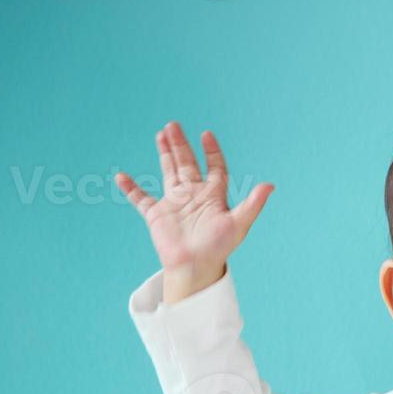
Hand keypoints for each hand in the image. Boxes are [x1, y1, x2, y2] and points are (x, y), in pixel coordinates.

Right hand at [115, 121, 273, 298]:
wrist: (196, 268)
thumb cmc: (219, 248)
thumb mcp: (239, 224)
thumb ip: (253, 204)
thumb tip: (271, 185)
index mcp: (213, 196)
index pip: (214, 168)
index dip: (212, 152)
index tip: (207, 135)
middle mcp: (193, 195)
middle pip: (187, 163)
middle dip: (180, 145)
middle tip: (173, 125)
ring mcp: (174, 203)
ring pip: (168, 172)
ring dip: (165, 154)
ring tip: (160, 134)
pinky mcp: (157, 215)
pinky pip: (141, 199)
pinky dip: (131, 189)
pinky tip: (121, 177)